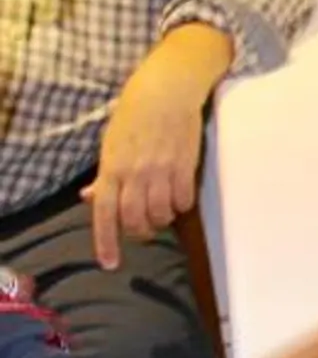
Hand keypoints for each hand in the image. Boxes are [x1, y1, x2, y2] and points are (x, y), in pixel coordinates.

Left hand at [85, 79, 207, 271]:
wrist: (165, 93)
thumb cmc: (133, 118)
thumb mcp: (110, 146)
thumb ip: (104, 176)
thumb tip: (91, 199)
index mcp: (112, 169)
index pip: (105, 214)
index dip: (106, 243)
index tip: (110, 264)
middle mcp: (135, 173)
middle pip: (135, 219)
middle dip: (140, 232)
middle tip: (144, 229)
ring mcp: (161, 170)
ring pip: (161, 213)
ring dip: (162, 219)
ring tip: (163, 212)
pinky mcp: (185, 166)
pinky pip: (184, 200)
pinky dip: (181, 205)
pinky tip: (179, 197)